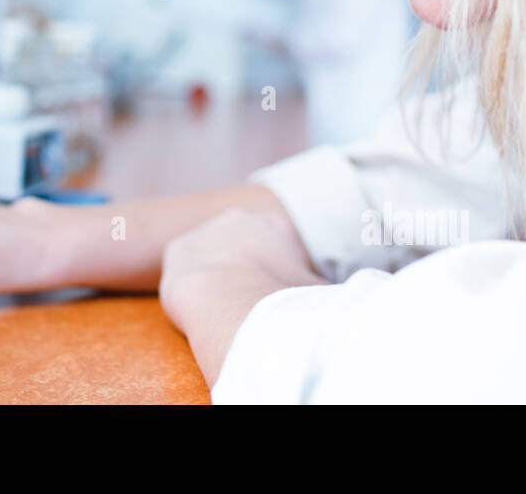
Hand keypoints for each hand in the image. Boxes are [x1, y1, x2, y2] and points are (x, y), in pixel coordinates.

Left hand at [159, 207, 324, 385]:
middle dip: (247, 272)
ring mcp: (206, 230)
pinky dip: (193, 289)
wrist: (233, 301)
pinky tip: (200, 307)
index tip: (276, 297)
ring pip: (214, 257)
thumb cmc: (281, 298)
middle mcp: (240, 218)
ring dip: (218, 278)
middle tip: (249, 302)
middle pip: (245, 248)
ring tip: (225, 307)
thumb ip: (326, 292)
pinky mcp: (178, 250)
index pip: (280, 247)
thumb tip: (347, 302)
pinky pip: (187, 271)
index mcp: (275, 225)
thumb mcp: (319, 294)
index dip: (280, 275)